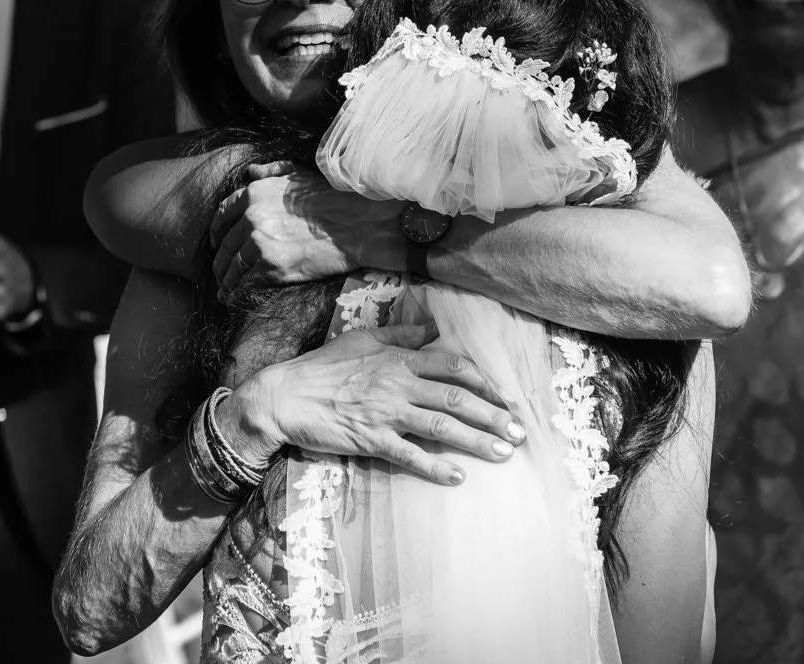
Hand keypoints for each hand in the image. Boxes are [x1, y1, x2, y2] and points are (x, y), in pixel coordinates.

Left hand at [211, 162, 402, 292]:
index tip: (216, 242)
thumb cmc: (334, 197)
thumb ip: (272, 170)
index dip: (217, 230)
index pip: (223, 214)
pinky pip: (246, 282)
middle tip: (218, 272)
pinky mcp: (273, 267)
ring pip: (233, 266)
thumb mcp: (300, 173)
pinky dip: (237, 292)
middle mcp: (252, 217)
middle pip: (225, 244)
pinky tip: (235, 298)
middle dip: (219, 260)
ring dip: (226, 280)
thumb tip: (250, 172)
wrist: (358, 223)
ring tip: (224, 290)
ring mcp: (260, 243)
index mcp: (255, 193)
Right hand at [221, 320, 526, 485]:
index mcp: (398, 359)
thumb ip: (402, 335)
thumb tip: (434, 326)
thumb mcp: (363, 339)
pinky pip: (409, 455)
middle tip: (519, 431)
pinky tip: (458, 477)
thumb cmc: (323, 366)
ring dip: (476, 440)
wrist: (284, 396)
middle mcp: (398, 384)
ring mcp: (385, 413)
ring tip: (503, 453)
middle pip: (456, 397)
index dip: (485, 381)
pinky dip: (436, 467)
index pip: (453, 366)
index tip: (507, 396)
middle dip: (493, 415)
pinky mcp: (370, 440)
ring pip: (441, 426)